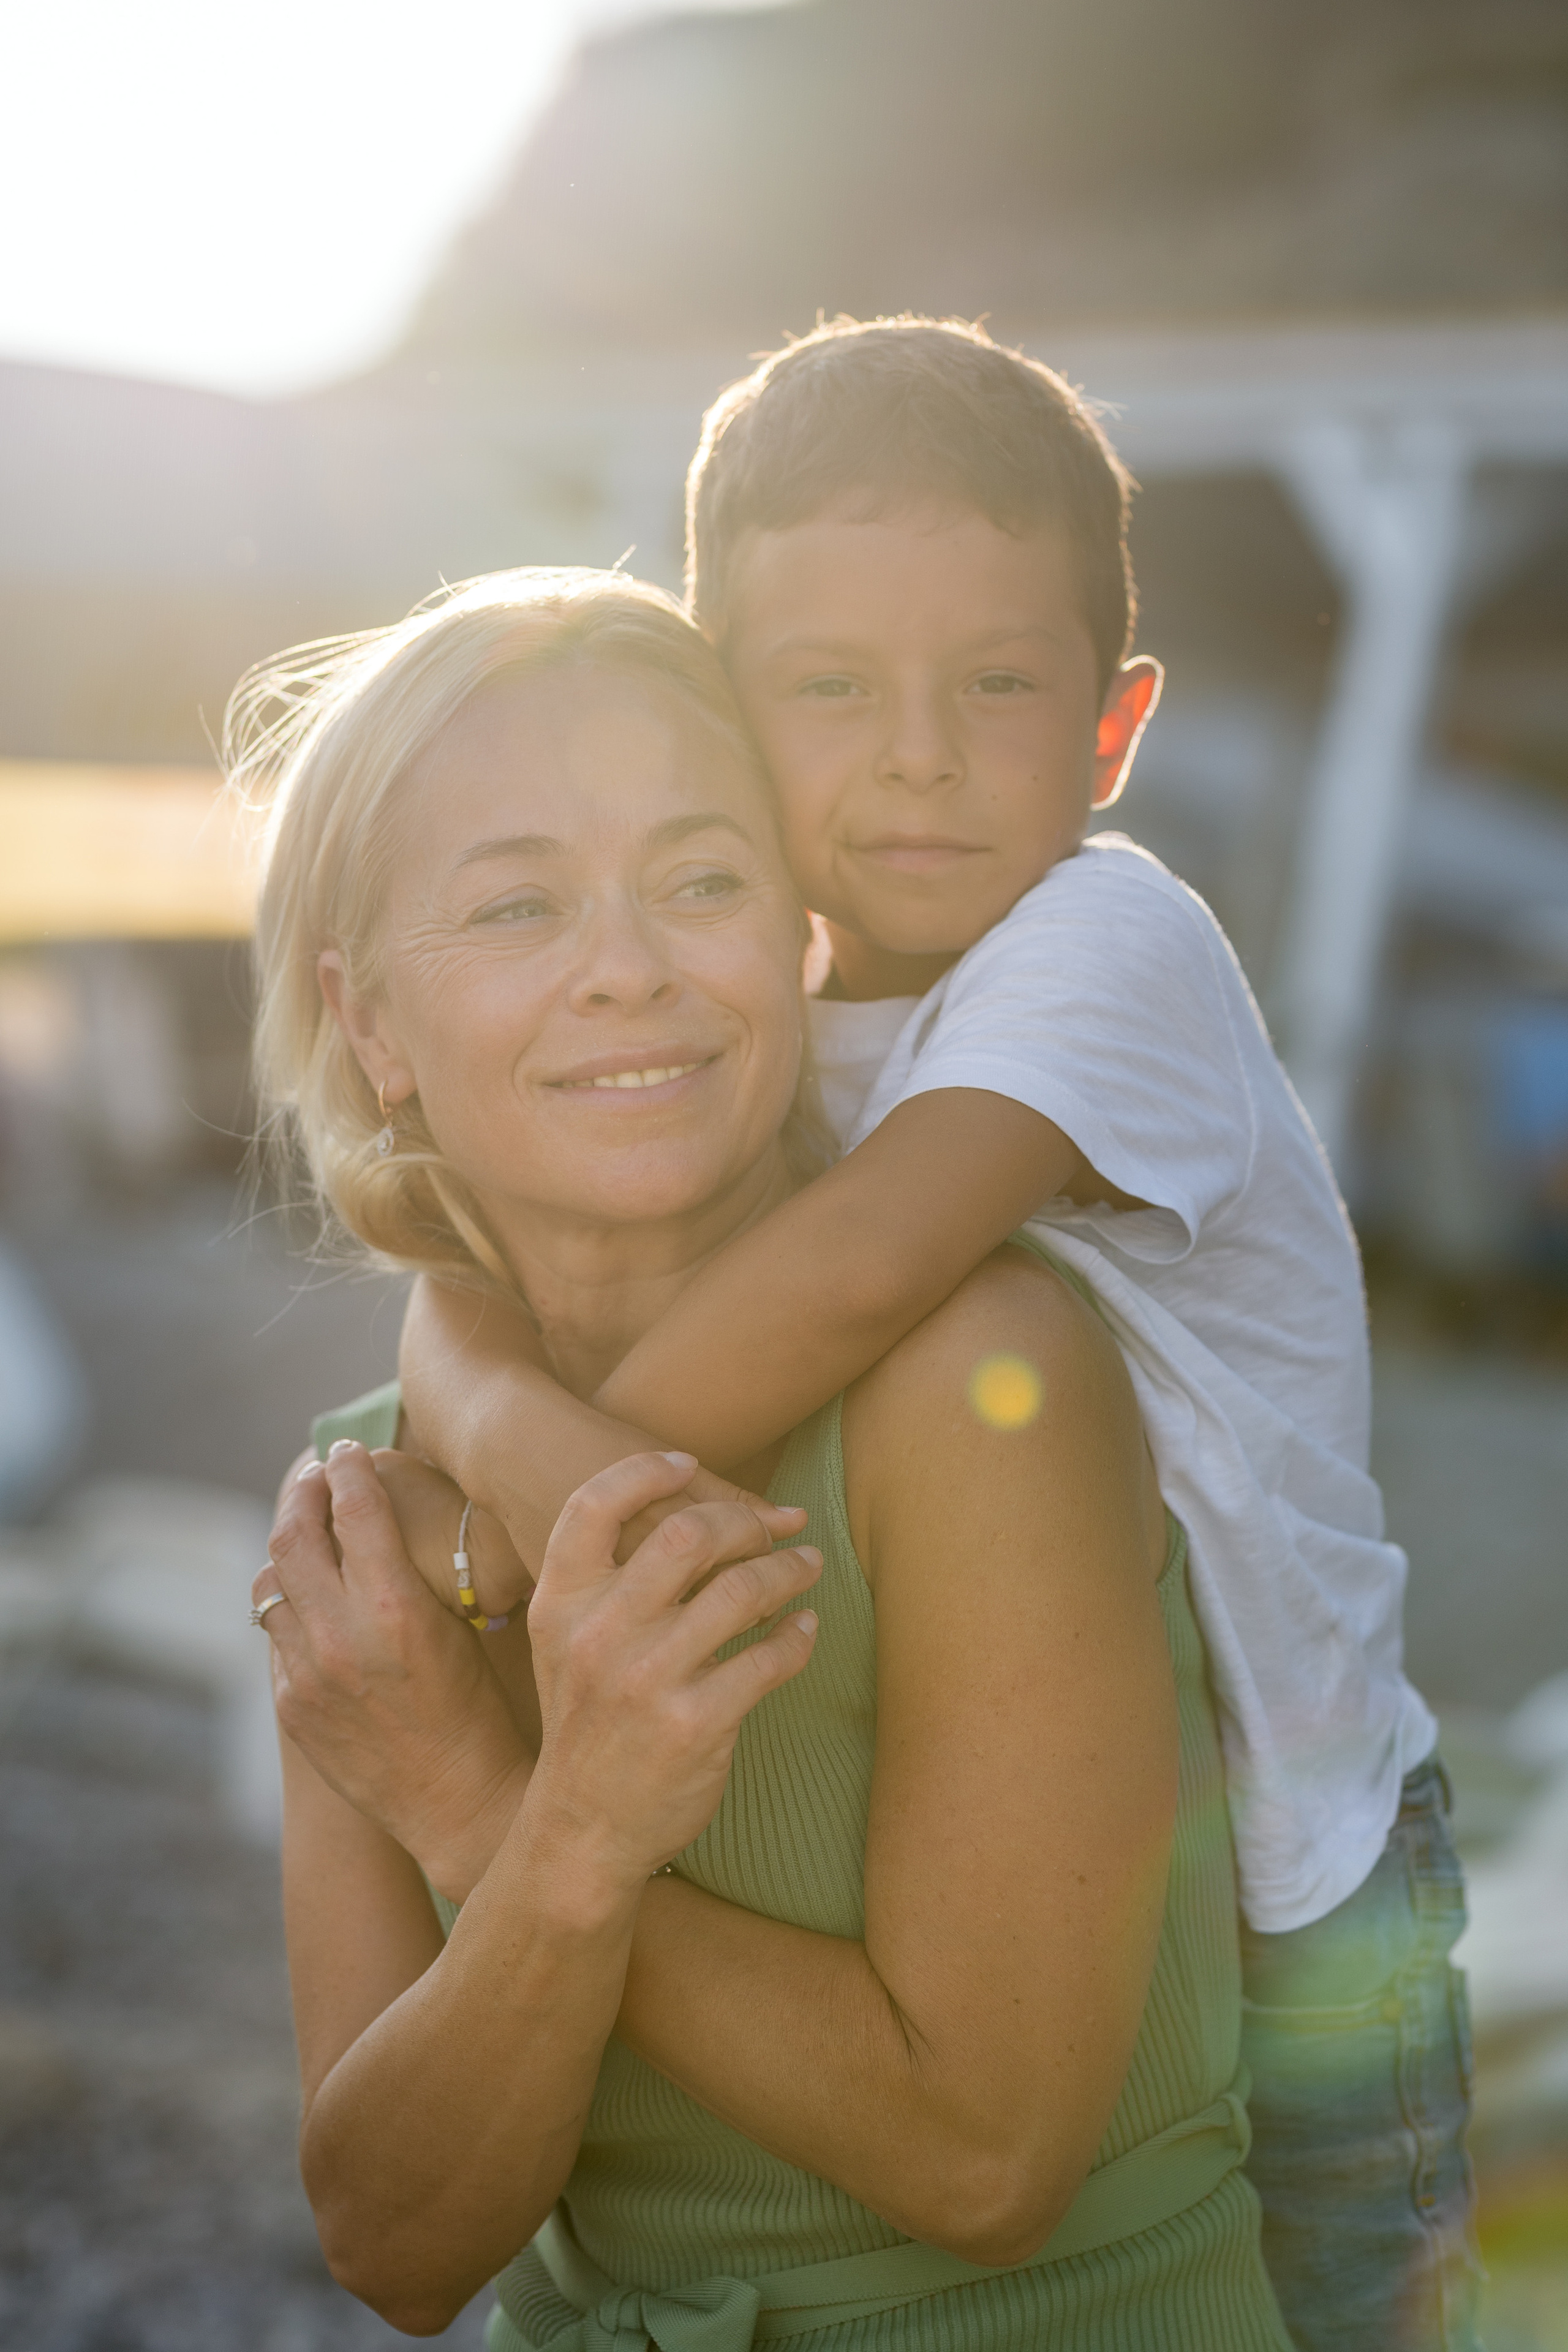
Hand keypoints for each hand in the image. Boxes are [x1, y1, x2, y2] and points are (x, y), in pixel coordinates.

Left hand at [259, 1443, 531, 1898]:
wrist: (459, 1800)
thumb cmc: (483, 1708)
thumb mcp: (465, 1626)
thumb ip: (417, 1572)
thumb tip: (388, 1516)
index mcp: (398, 1608)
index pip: (356, 1507)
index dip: (349, 1467)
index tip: (350, 1448)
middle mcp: (342, 1637)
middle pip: (293, 1535)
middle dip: (302, 1492)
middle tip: (315, 1474)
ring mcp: (308, 1675)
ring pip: (270, 1584)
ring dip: (286, 1546)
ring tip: (303, 1528)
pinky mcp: (292, 1706)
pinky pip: (275, 1635)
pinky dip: (288, 1604)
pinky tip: (309, 1596)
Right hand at [524, 1453, 819, 1892]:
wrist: (580, 1832)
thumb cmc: (587, 1726)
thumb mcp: (567, 1647)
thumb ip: (607, 1585)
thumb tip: (694, 1518)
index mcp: (560, 1605)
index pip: (592, 1505)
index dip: (645, 1471)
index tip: (691, 1467)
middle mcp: (599, 1633)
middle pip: (686, 1532)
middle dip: (742, 1523)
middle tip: (772, 1530)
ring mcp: (648, 1678)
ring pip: (742, 1590)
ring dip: (788, 1571)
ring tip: (806, 1568)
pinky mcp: (696, 1722)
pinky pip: (769, 1658)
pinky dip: (798, 1636)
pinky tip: (804, 1630)